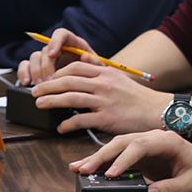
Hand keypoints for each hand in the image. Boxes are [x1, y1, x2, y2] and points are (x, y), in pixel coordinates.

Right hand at [16, 28, 95, 84]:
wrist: (89, 87)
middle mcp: (57, 48)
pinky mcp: (37, 69)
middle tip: (50, 80)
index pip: (61, 34)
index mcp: (73, 43)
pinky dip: (23, 73)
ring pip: (34, 57)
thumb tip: (86, 57)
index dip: (55, 41)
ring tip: (41, 85)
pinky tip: (26, 83)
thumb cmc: (95, 75)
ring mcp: (46, 58)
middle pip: (45, 49)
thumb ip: (95, 63)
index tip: (52, 54)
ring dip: (36, 72)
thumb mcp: (99, 69)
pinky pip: (25, 66)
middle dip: (46, 66)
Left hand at [31, 62, 168, 134]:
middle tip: (35, 91)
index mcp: (105, 73)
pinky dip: (67, 124)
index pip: (76, 67)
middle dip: (48, 85)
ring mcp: (104, 101)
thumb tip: (84, 64)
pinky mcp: (106, 118)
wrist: (156, 111)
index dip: (59, 72)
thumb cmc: (137, 97)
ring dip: (51, 101)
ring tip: (39, 104)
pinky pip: (80, 120)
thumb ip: (101, 73)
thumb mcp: (120, 78)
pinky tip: (60, 127)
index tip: (49, 78)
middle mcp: (103, 84)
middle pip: (69, 81)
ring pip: (71, 98)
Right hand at [69, 130, 191, 191]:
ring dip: (99, 157)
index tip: (111, 174)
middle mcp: (155, 137)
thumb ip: (167, 189)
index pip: (140, 145)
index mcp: (168, 140)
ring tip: (79, 168)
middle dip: (102, 156)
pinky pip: (120, 154)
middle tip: (84, 169)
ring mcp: (147, 143)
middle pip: (124, 142)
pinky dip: (105, 161)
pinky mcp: (142, 153)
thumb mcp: (190, 184)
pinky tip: (90, 167)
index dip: (124, 159)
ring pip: (118, 145)